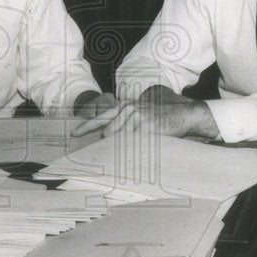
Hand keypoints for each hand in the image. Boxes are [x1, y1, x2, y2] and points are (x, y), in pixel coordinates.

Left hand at [72, 85, 217, 139]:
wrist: (182, 114)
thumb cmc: (161, 116)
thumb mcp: (140, 112)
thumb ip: (125, 119)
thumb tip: (111, 132)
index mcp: (124, 106)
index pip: (100, 117)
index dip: (86, 126)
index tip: (74, 133)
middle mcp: (127, 110)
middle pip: (108, 133)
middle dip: (111, 144)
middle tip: (119, 149)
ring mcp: (136, 118)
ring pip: (119, 139)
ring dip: (125, 148)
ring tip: (136, 147)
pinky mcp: (145, 127)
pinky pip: (133, 144)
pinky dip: (135, 149)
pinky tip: (142, 147)